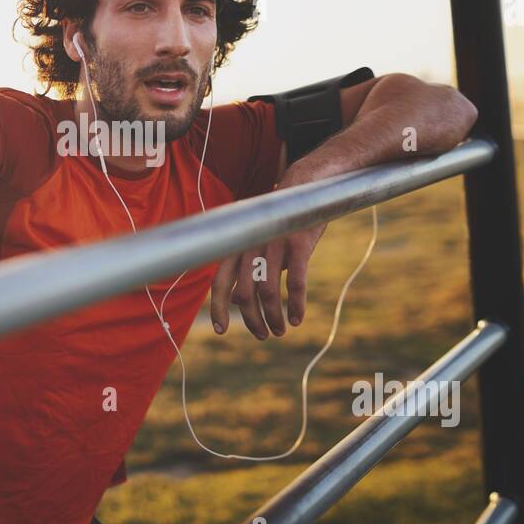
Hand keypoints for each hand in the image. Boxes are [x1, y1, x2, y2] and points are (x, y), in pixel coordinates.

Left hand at [209, 166, 327, 339]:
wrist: (305, 189)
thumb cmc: (278, 224)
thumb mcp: (257, 243)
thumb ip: (245, 269)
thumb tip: (236, 303)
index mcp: (237, 246)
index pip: (220, 282)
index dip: (217, 308)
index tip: (220, 330)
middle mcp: (250, 245)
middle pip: (244, 295)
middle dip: (252, 320)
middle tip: (263, 335)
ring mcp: (274, 245)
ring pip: (267, 293)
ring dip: (273, 318)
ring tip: (281, 330)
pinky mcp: (298, 245)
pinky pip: (296, 283)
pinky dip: (296, 305)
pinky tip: (298, 318)